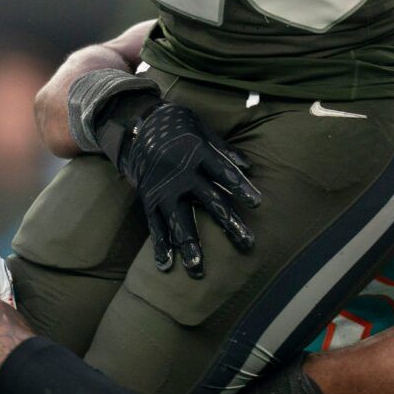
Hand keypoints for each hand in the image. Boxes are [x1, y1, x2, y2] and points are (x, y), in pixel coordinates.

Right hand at [112, 102, 259, 277]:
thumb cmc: (178, 127)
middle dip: (229, 223)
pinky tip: (166, 266)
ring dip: (189, 245)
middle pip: (209, 201)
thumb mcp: (203, 130)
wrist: (136, 124)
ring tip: (198, 269)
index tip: (257, 203)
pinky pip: (155, 225)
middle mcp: (181, 173)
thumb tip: (249, 166)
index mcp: (198, 153)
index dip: (240, 187)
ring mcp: (163, 189)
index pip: (224, 172)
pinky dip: (160, 246)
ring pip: (179, 221)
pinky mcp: (148, 199)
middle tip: (247, 243)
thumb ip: (224, 150)